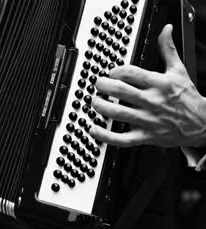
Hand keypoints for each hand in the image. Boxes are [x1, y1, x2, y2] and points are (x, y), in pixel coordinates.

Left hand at [89, 25, 205, 147]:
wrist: (202, 124)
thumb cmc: (187, 97)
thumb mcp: (179, 70)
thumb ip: (168, 50)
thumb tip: (166, 30)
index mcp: (159, 84)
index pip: (131, 73)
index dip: (115, 70)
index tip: (111, 72)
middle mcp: (152, 101)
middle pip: (120, 91)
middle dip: (103, 85)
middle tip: (97, 84)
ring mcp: (148, 120)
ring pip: (117, 113)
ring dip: (100, 106)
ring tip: (94, 101)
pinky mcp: (146, 136)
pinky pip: (122, 139)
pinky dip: (105, 135)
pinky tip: (93, 128)